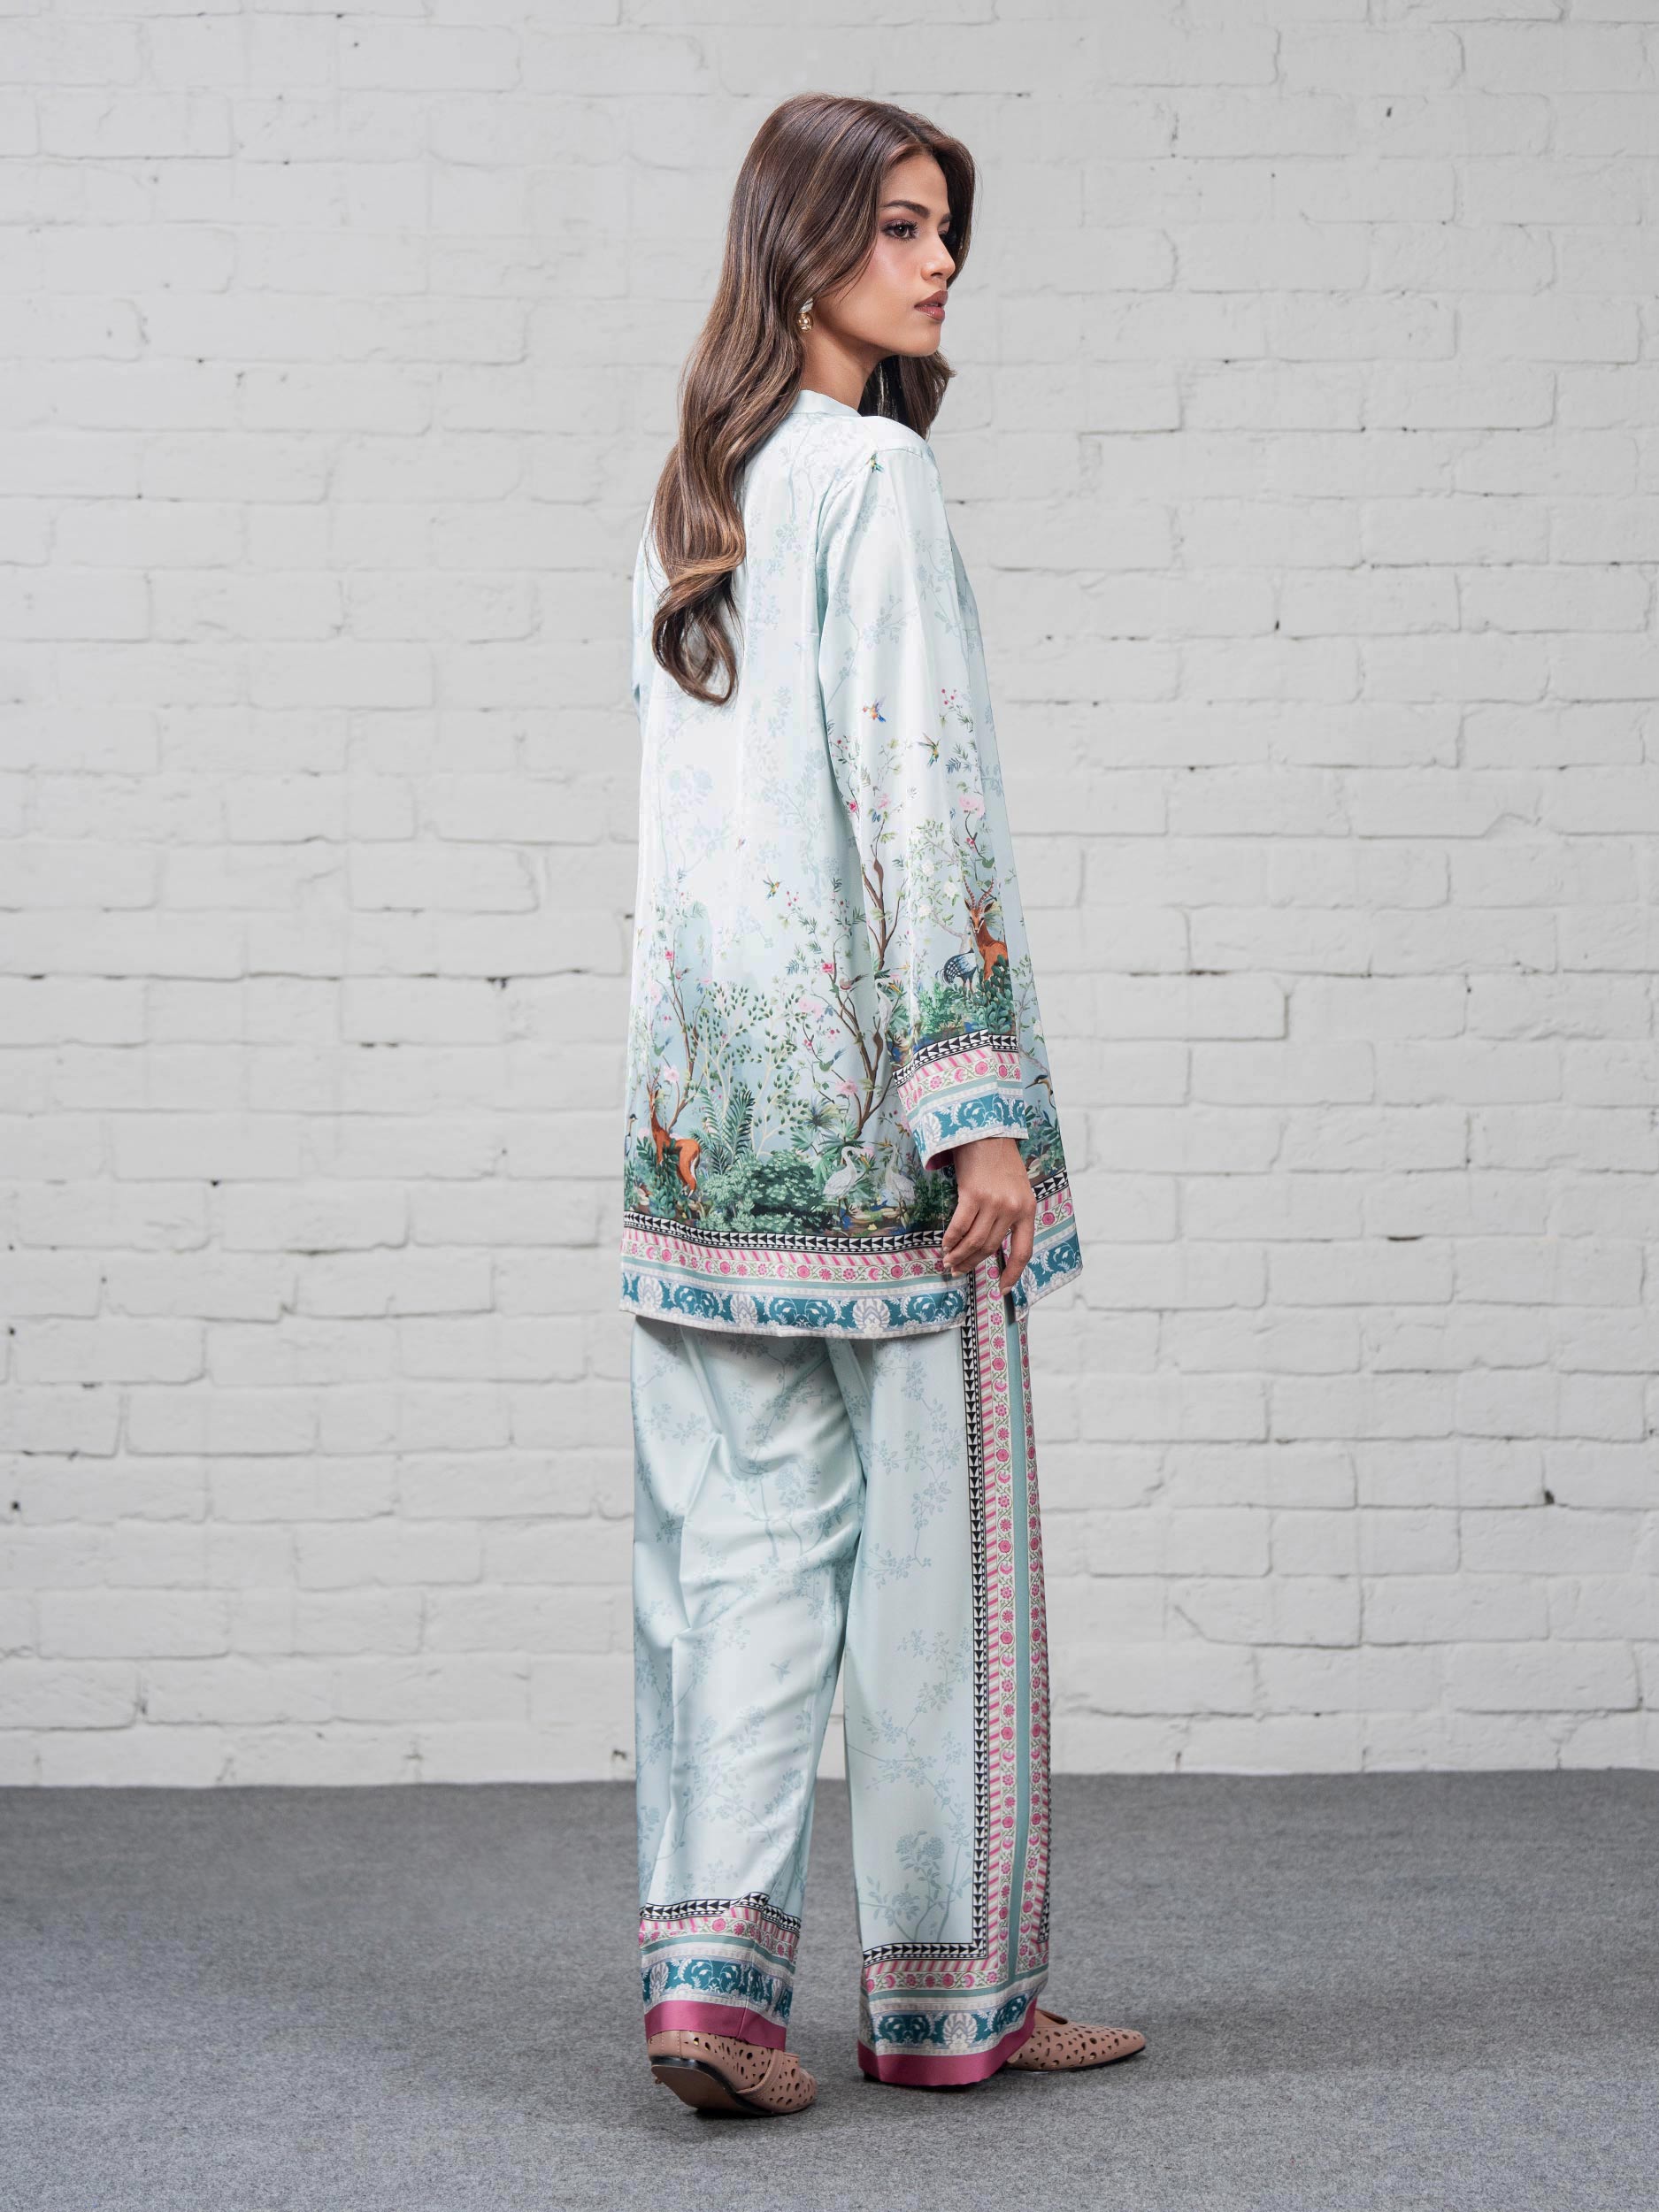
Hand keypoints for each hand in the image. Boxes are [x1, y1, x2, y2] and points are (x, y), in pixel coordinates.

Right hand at [940, 1135, 1035, 1293]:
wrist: (986, 1132)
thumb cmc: (1000, 1161)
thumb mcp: (1016, 1189)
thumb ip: (1010, 1214)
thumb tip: (991, 1242)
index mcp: (1028, 1210)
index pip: (1023, 1251)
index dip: (1013, 1273)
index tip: (1002, 1289)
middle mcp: (1012, 1208)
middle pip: (991, 1247)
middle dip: (973, 1263)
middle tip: (959, 1271)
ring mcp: (993, 1202)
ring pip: (974, 1240)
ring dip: (959, 1254)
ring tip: (949, 1262)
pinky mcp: (973, 1194)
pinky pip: (960, 1225)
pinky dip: (951, 1239)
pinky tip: (946, 1245)